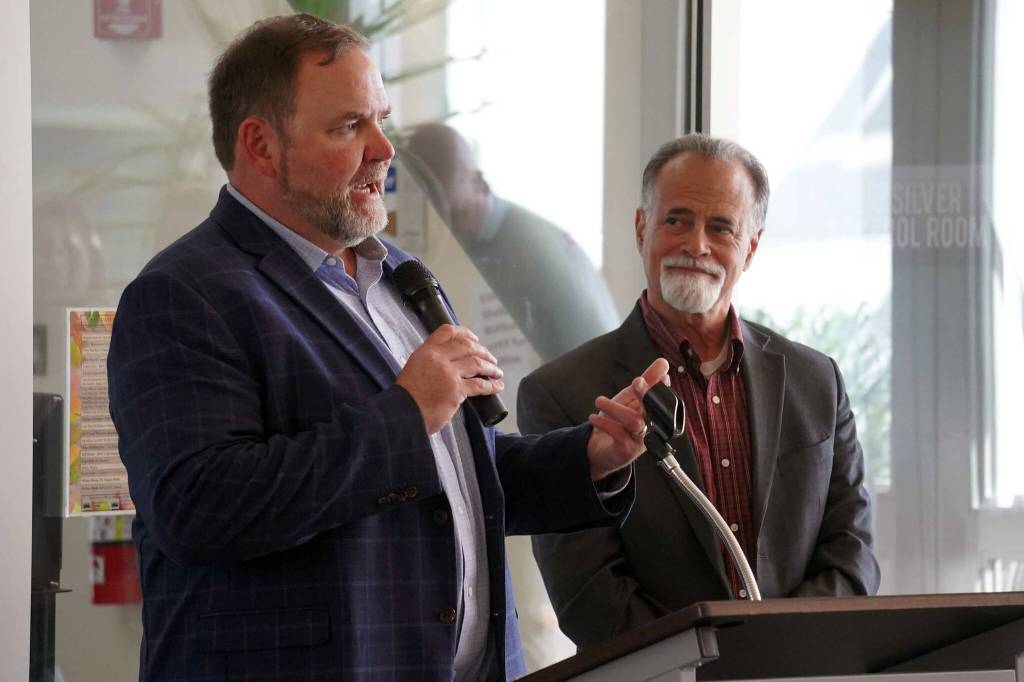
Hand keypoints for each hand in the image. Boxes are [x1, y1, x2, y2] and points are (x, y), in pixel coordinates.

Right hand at [396, 324, 503, 433]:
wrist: (402, 414)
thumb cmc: (406, 397)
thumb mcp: (413, 369)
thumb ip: (430, 363)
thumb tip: (448, 365)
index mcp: (426, 351)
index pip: (447, 332)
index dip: (465, 333)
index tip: (475, 338)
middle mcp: (438, 358)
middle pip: (467, 346)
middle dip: (483, 351)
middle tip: (491, 358)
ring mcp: (448, 374)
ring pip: (476, 363)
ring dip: (490, 367)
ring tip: (497, 372)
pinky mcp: (456, 391)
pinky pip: (480, 385)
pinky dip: (491, 385)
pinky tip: (497, 386)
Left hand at [585, 358, 670, 480]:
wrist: (600, 447)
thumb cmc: (617, 421)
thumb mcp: (629, 397)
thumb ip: (647, 380)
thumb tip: (663, 363)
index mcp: (654, 413)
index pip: (662, 398)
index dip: (660, 387)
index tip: (659, 376)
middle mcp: (652, 427)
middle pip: (654, 410)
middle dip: (645, 394)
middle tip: (637, 381)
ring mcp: (640, 440)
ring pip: (635, 421)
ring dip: (616, 408)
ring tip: (599, 401)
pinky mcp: (627, 450)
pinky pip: (619, 433)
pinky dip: (605, 423)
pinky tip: (594, 417)